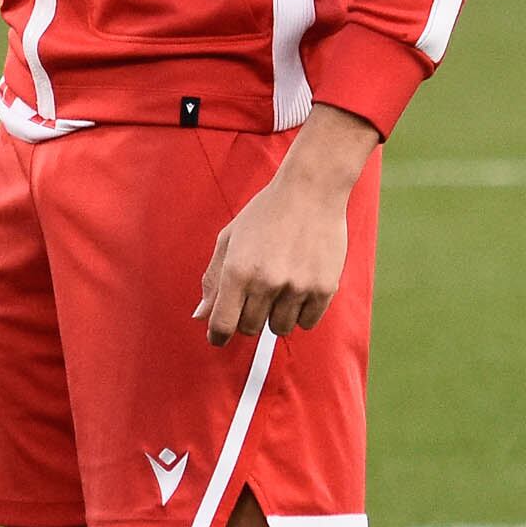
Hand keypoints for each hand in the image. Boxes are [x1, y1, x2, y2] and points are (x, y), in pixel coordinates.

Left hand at [196, 109, 376, 343]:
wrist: (311, 190)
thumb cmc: (266, 212)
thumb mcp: (230, 239)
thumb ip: (213, 279)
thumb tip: (201, 316)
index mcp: (238, 271)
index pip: (223, 323)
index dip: (218, 335)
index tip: (219, 336)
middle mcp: (266, 283)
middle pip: (250, 328)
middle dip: (247, 318)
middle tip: (256, 296)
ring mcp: (297, 287)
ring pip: (279, 328)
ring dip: (275, 316)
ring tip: (280, 289)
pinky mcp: (324, 288)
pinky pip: (307, 322)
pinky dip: (301, 313)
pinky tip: (299, 290)